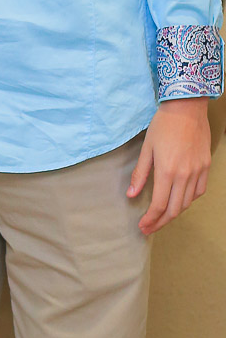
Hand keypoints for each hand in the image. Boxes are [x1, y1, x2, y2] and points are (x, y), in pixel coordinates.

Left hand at [128, 98, 211, 234]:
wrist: (186, 109)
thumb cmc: (162, 126)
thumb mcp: (146, 148)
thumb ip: (140, 173)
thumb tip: (131, 195)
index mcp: (167, 171)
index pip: (159, 205)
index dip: (150, 219)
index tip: (142, 226)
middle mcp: (185, 175)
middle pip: (175, 209)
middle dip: (161, 222)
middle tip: (149, 228)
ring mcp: (198, 171)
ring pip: (188, 203)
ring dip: (174, 213)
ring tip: (161, 217)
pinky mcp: (206, 167)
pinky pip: (199, 191)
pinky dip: (188, 200)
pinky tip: (178, 200)